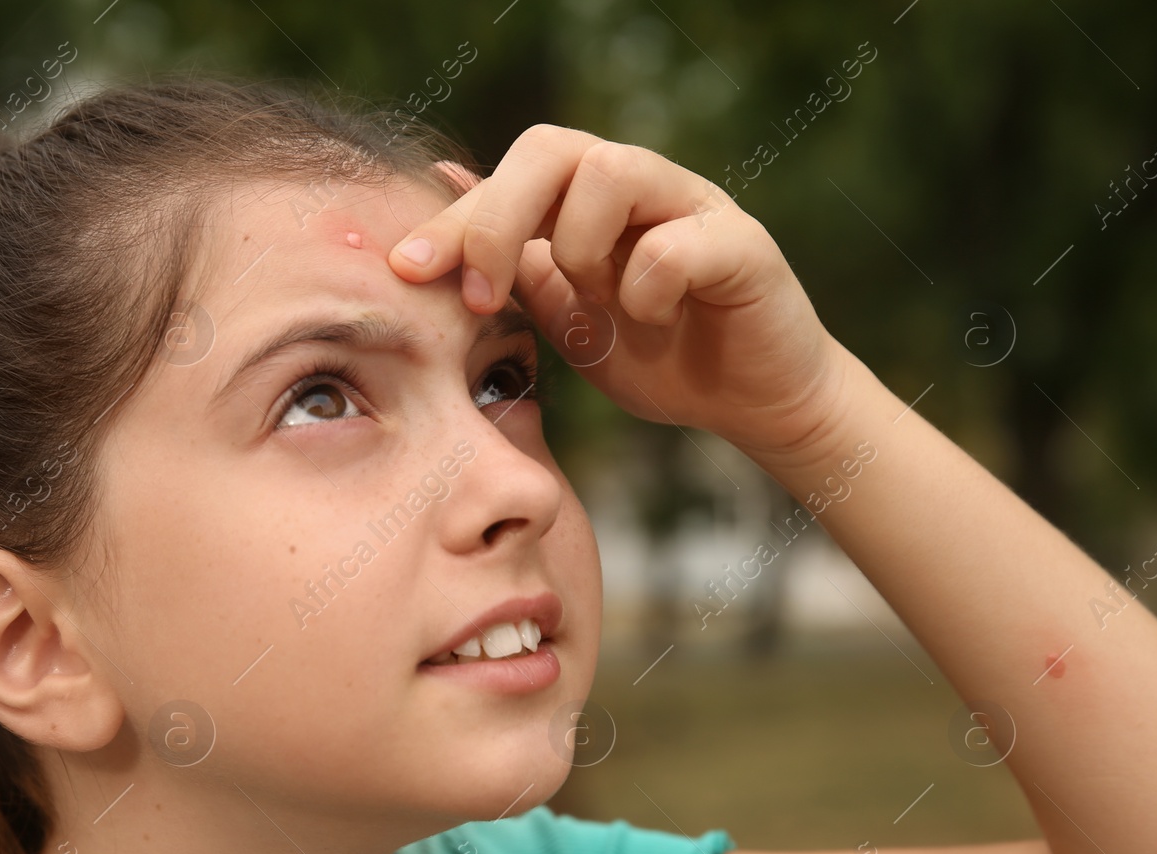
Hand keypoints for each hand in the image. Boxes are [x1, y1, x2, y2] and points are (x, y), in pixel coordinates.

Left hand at [388, 124, 855, 457]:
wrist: (751, 404)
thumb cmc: (658, 355)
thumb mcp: (564, 317)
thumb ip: (513, 266)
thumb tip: (446, 194)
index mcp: (590, 200)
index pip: (509, 174)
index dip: (453, 218)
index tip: (406, 270)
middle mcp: (640, 186)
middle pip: (551, 147)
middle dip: (497, 221)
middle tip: (479, 295)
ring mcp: (693, 206)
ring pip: (612, 170)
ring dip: (579, 246)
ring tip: (594, 300)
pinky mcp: (742, 245)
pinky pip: (676, 241)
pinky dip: (647, 288)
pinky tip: (654, 322)